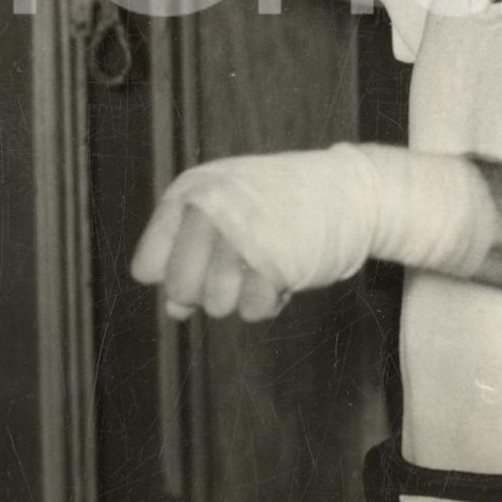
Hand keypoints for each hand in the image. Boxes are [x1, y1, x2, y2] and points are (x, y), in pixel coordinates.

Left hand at [130, 143, 498, 322]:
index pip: (147, 266)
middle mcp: (210, 206)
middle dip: (207, 293)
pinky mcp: (274, 260)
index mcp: (192, 189)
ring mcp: (241, 232)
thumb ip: (191, 257)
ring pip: (214, 305)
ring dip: (242, 296)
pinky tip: (286, 271)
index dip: (175, 275)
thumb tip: (174, 311)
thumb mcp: (230, 217)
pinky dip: (269, 301)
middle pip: (178, 290)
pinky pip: (251, 311)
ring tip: (266, 264)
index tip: (207, 261)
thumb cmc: (285, 205)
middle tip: (238, 270)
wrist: (354, 191)